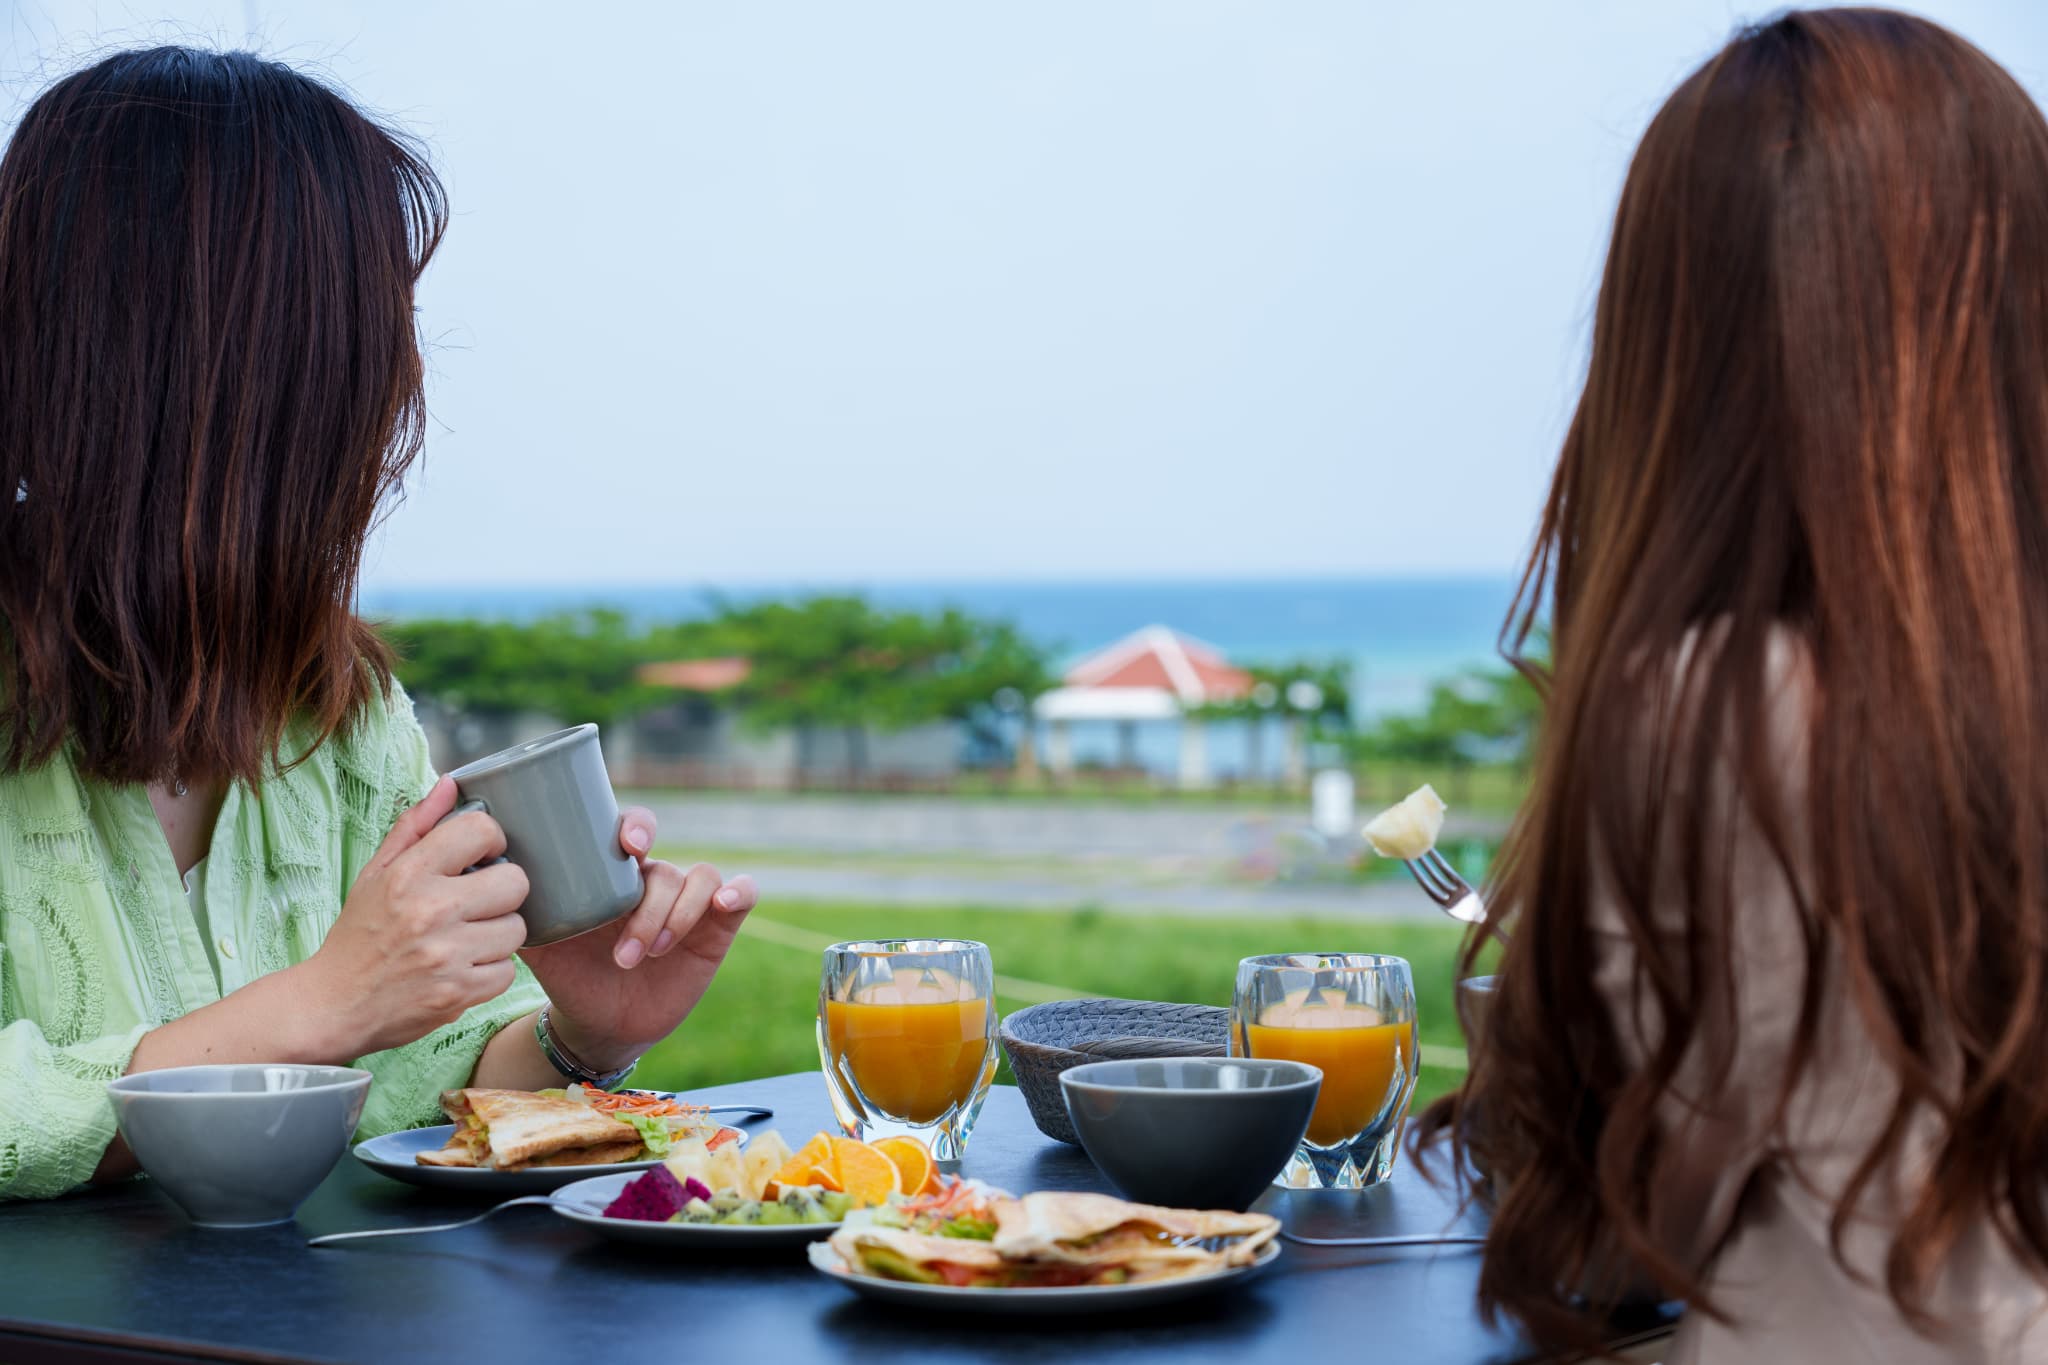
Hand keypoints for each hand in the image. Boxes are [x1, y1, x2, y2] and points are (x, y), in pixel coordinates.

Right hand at [300, 776, 529, 1056]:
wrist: (333, 1004)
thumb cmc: (359, 934)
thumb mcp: (376, 873)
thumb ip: (416, 826)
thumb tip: (451, 784)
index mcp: (409, 874)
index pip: (481, 831)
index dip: (491, 841)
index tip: (481, 856)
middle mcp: (430, 911)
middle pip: (515, 881)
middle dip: (502, 891)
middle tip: (479, 902)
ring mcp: (446, 955)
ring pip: (516, 929)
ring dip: (498, 934)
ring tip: (468, 937)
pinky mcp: (458, 994)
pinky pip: (508, 971)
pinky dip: (491, 971)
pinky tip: (464, 967)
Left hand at [518, 805, 757, 1070]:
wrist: (597, 1023)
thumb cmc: (568, 973)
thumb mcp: (539, 942)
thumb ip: (519, 908)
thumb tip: (480, 870)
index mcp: (615, 874)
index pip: (633, 829)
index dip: (636, 826)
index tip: (627, 845)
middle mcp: (653, 883)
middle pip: (666, 862)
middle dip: (656, 881)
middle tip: (636, 908)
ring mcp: (688, 905)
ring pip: (698, 880)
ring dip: (670, 916)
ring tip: (639, 955)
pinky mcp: (716, 929)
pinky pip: (741, 895)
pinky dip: (738, 891)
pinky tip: (724, 905)